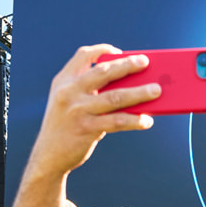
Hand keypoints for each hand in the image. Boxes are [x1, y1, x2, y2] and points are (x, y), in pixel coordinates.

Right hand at [31, 45, 159, 176]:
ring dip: (139, 93)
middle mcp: (69, 92)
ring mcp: (78, 110)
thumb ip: (91, 92)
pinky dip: (135, 120)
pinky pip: (117, 121)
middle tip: (145, 62)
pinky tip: (147, 120)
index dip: (102, 50)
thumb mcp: (69, 103)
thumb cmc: (67, 127)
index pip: (83, 56)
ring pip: (116, 97)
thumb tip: (130, 88)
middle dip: (127, 65)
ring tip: (156, 91)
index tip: (120, 52)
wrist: (49, 156)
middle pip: (104, 72)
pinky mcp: (87, 129)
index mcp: (63, 81)